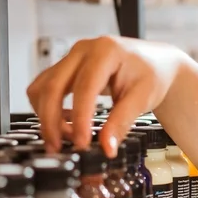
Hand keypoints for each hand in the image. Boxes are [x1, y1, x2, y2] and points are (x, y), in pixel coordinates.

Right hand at [26, 36, 188, 155]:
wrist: (155, 63)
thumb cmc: (151, 74)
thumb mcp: (143, 98)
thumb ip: (122, 122)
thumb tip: (106, 147)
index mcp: (105, 51)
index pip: (85, 87)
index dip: (80, 118)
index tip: (82, 142)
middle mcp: (83, 50)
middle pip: (53, 86)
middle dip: (51, 121)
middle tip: (58, 147)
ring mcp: (72, 58)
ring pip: (42, 87)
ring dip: (46, 115)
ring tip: (65, 137)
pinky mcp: (66, 68)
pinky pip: (45, 88)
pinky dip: (47, 108)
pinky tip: (65, 123)